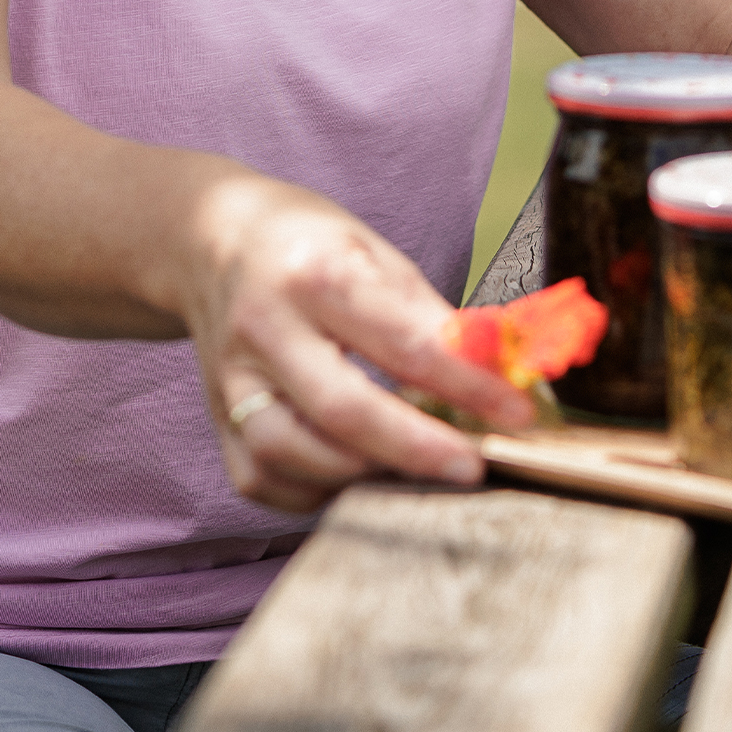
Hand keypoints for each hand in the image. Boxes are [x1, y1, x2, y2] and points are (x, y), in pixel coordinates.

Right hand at [172, 173, 538, 514]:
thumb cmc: (309, 245)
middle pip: (342, 409)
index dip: (468, 386)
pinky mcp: (216, 418)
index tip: (517, 414)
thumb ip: (432, 317)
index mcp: (315, 274)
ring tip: (416, 466)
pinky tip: (355, 473)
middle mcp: (265, 328)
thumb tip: (499, 374)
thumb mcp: (376, 253)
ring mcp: (232, 379)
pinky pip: (263, 480)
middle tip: (473, 464)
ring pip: (292, 454)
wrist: (213, 241)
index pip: (403, 344)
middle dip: (417, 448)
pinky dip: (315, 490)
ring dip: (364, 474)